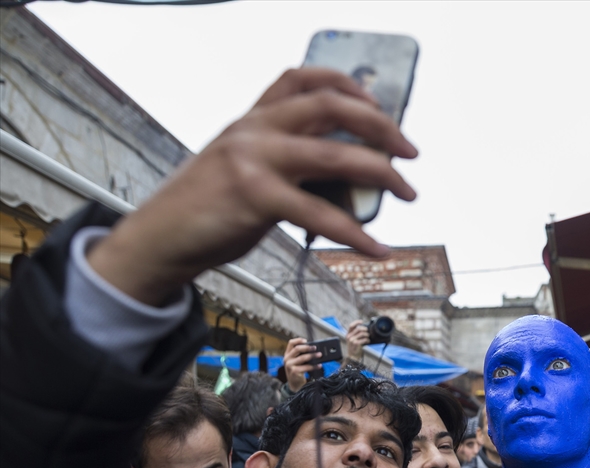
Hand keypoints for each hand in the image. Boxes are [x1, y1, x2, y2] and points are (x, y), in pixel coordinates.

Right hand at [87, 68, 417, 306]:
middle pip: (330, 106)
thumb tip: (349, 177)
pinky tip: (375, 247)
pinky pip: (320, 213)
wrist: (159, 238)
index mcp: (252, 120)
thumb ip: (287, 162)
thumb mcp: (243, 169)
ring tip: (407, 192)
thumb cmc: (206, 208)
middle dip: (382, 126)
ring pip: (334, 154)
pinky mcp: (254, 196)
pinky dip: (355, 234)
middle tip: (410, 150)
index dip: (347, 84)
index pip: (301, 78)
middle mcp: (254, 129)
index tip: (379, 105)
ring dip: (382, 173)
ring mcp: (253, 159)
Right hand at [283, 337, 316, 391]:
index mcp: (287, 354)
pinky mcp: (294, 372)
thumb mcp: (298, 362)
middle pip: (297, 349)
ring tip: (320, 355)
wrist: (294, 384)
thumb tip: (315, 349)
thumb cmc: (298, 371)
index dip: (298, 340)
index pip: (291, 343)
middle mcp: (287, 359)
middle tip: (315, 348)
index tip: (306, 340)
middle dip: (307, 347)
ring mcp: (290, 365)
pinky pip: (306, 367)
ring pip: (302, 358)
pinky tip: (319, 365)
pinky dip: (314, 366)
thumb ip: (302, 355)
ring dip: (313, 356)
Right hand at [344, 319, 368, 362]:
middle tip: (368, 332)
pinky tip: (368, 341)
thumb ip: (356, 334)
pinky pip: (364, 339)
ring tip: (368, 338)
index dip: (357, 322)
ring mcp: (352, 340)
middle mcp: (349, 336)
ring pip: (362, 333)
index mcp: (348, 334)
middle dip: (365, 329)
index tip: (362, 322)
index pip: (351, 325)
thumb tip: (364, 328)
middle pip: (358, 329)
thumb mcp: (353, 340)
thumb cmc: (354, 348)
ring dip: (367, 335)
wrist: (353, 356)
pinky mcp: (356, 343)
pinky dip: (367, 340)